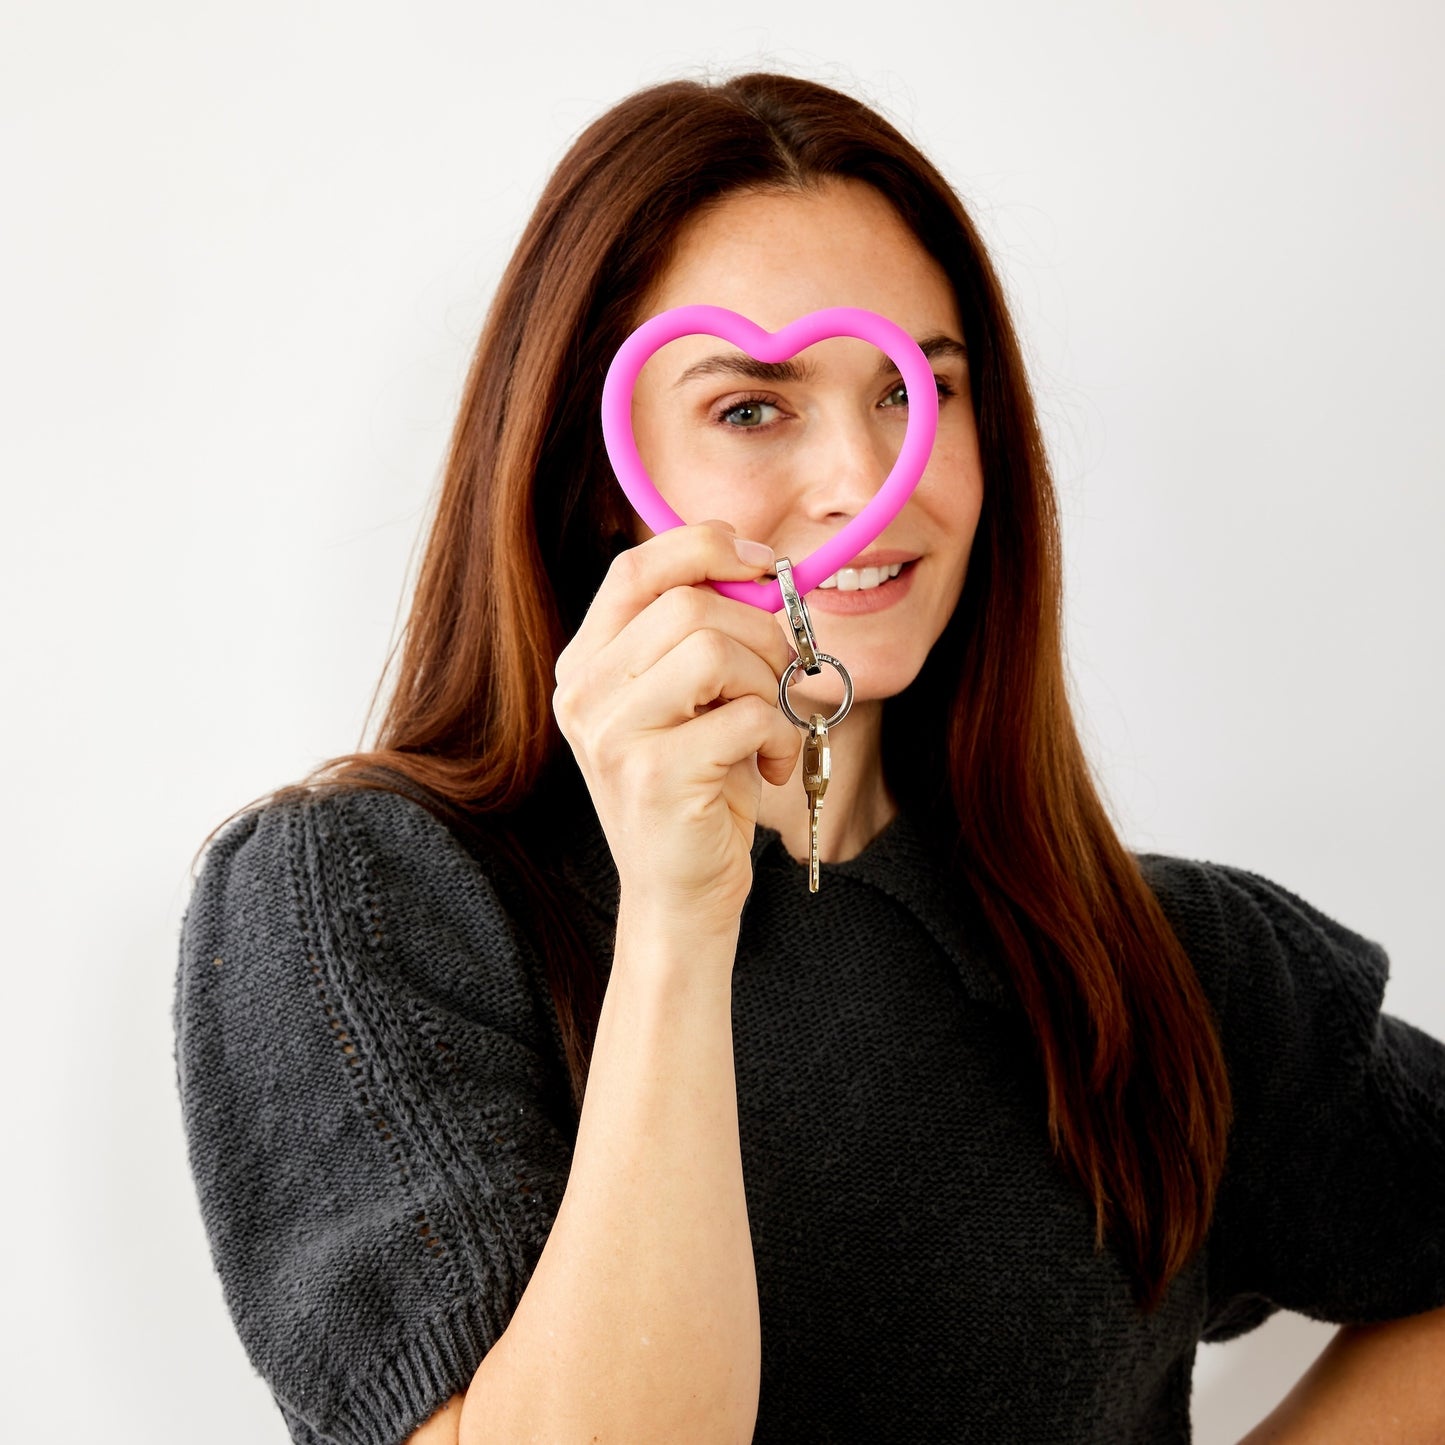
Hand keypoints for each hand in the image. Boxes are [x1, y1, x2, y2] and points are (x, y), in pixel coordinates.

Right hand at [553, 521, 800, 936]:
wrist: (678, 896)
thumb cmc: (698, 790)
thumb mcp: (690, 702)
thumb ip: (704, 634)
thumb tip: (765, 567)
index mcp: (585, 664)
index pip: (637, 568)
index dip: (706, 547)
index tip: (763, 565)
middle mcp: (583, 694)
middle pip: (689, 603)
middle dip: (761, 630)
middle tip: (782, 674)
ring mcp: (611, 735)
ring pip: (714, 649)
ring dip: (768, 683)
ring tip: (770, 726)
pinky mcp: (653, 776)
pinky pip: (744, 715)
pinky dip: (779, 736)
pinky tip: (771, 767)